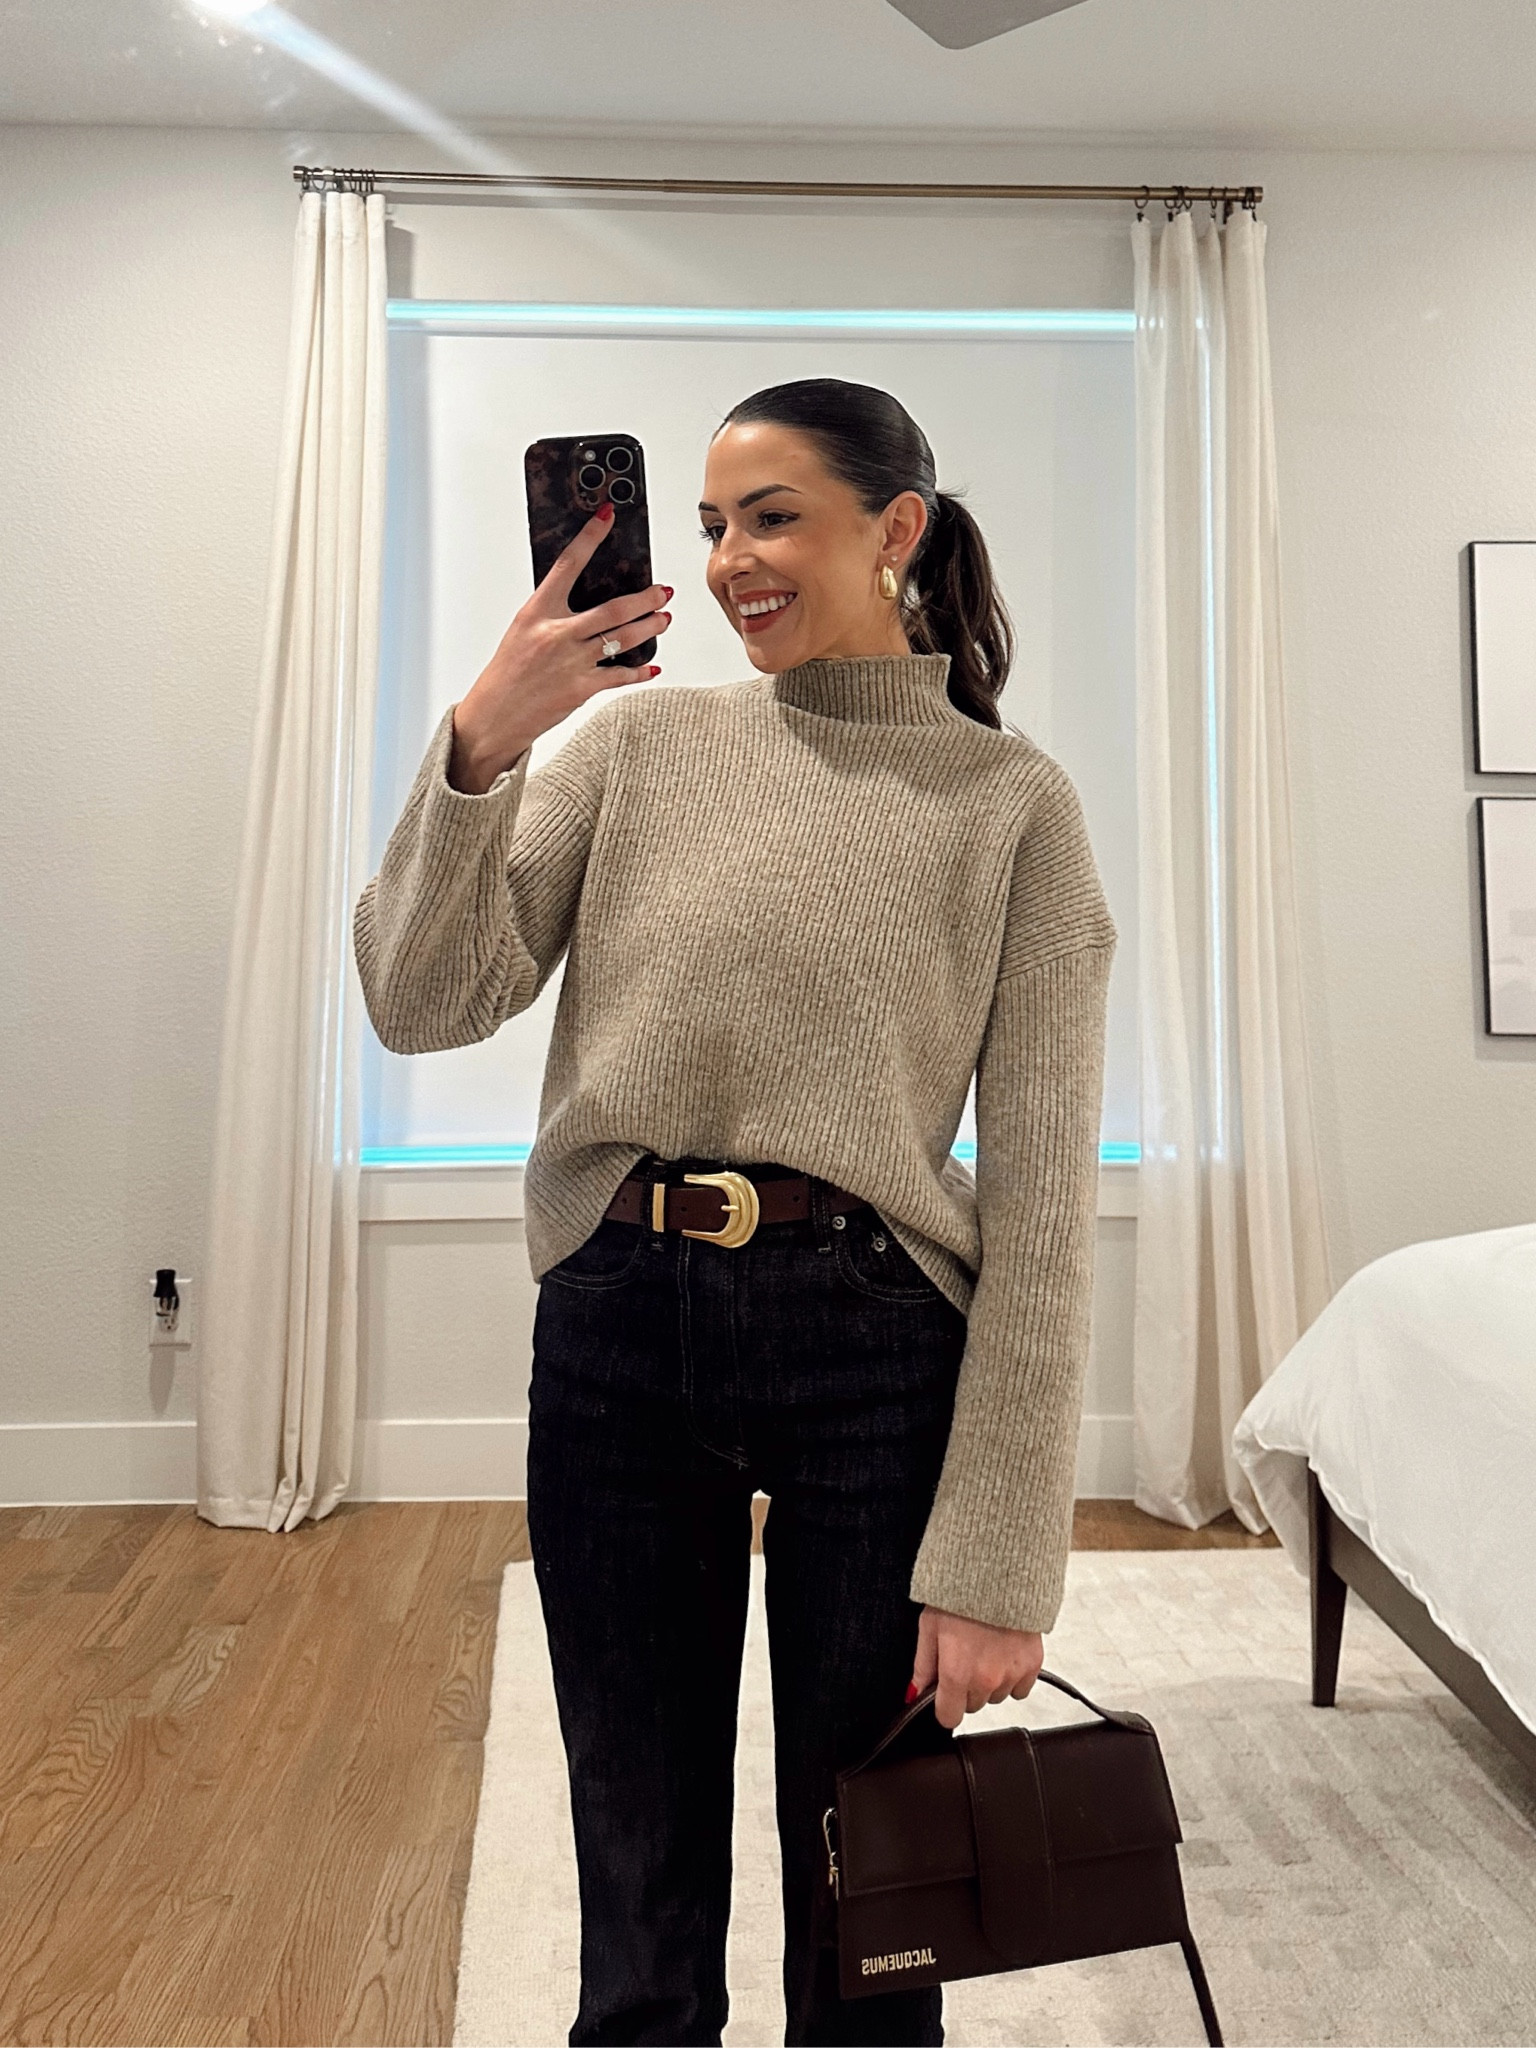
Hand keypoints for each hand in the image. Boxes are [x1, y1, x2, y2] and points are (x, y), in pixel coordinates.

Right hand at [448, 503, 672, 792]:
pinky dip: (640, 671)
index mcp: (537, 611)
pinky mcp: (581, 688)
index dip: (589, 537)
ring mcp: (571, 661)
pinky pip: (620, 675)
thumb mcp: (523, 631)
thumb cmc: (508, 673)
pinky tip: (653, 667)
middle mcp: (556, 633)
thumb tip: (587, 600)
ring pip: (624, 638)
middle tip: (663, 590)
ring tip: (664, 619)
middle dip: (646, 598)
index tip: (606, 516)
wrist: (494, 715)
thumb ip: (553, 614)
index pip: (568, 564)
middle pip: (614, 608)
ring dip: (650, 627)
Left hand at [910, 1604, 1044, 1730]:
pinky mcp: (1033, 1664)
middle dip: (966, 1688)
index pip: (949, 1717)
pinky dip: (1013, 1676)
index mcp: (956, 1672)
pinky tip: (1004, 1652)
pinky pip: (1020, 1688)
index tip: (944, 1695)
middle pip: (973, 1705)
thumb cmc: (961, 1593)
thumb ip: (923, 1665)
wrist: (1000, 1571)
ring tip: (985, 1649)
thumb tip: (915, 1694)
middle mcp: (986, 1679)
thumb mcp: (929, 1625)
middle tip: (965, 1657)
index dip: (944, 1706)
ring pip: (996, 1696)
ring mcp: (1012, 1674)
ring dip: (990, 1682)